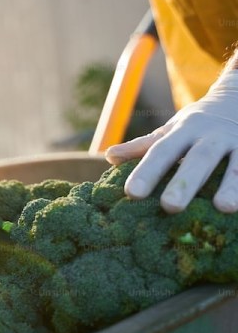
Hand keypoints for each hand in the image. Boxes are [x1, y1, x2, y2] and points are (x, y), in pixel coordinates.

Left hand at [105, 70, 237, 212]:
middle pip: (198, 158)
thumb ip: (143, 146)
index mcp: (184, 131)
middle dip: (184, 182)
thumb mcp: (170, 130)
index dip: (147, 172)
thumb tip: (108, 157)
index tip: (131, 193)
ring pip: (236, 164)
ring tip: (224, 208)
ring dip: (231, 185)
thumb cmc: (197, 124)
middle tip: (169, 207)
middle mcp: (212, 137)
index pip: (162, 151)